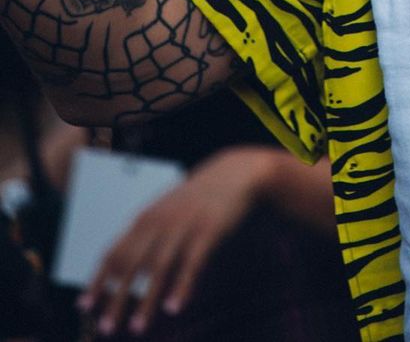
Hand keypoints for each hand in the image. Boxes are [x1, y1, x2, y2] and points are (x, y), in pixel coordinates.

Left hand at [80, 146, 274, 335]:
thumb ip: (149, 237)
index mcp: (146, 219)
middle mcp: (159, 222)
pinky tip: (174, 307)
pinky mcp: (207, 231)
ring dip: (146, 300)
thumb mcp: (168, 212)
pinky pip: (191, 264)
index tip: (84, 305)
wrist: (233, 174)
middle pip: (131, 265)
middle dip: (116, 297)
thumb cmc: (197, 198)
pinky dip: (181, 287)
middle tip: (106, 326)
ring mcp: (183, 226)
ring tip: (137, 327)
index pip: (114, 252)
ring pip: (158, 268)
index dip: (98, 280)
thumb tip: (126, 268)